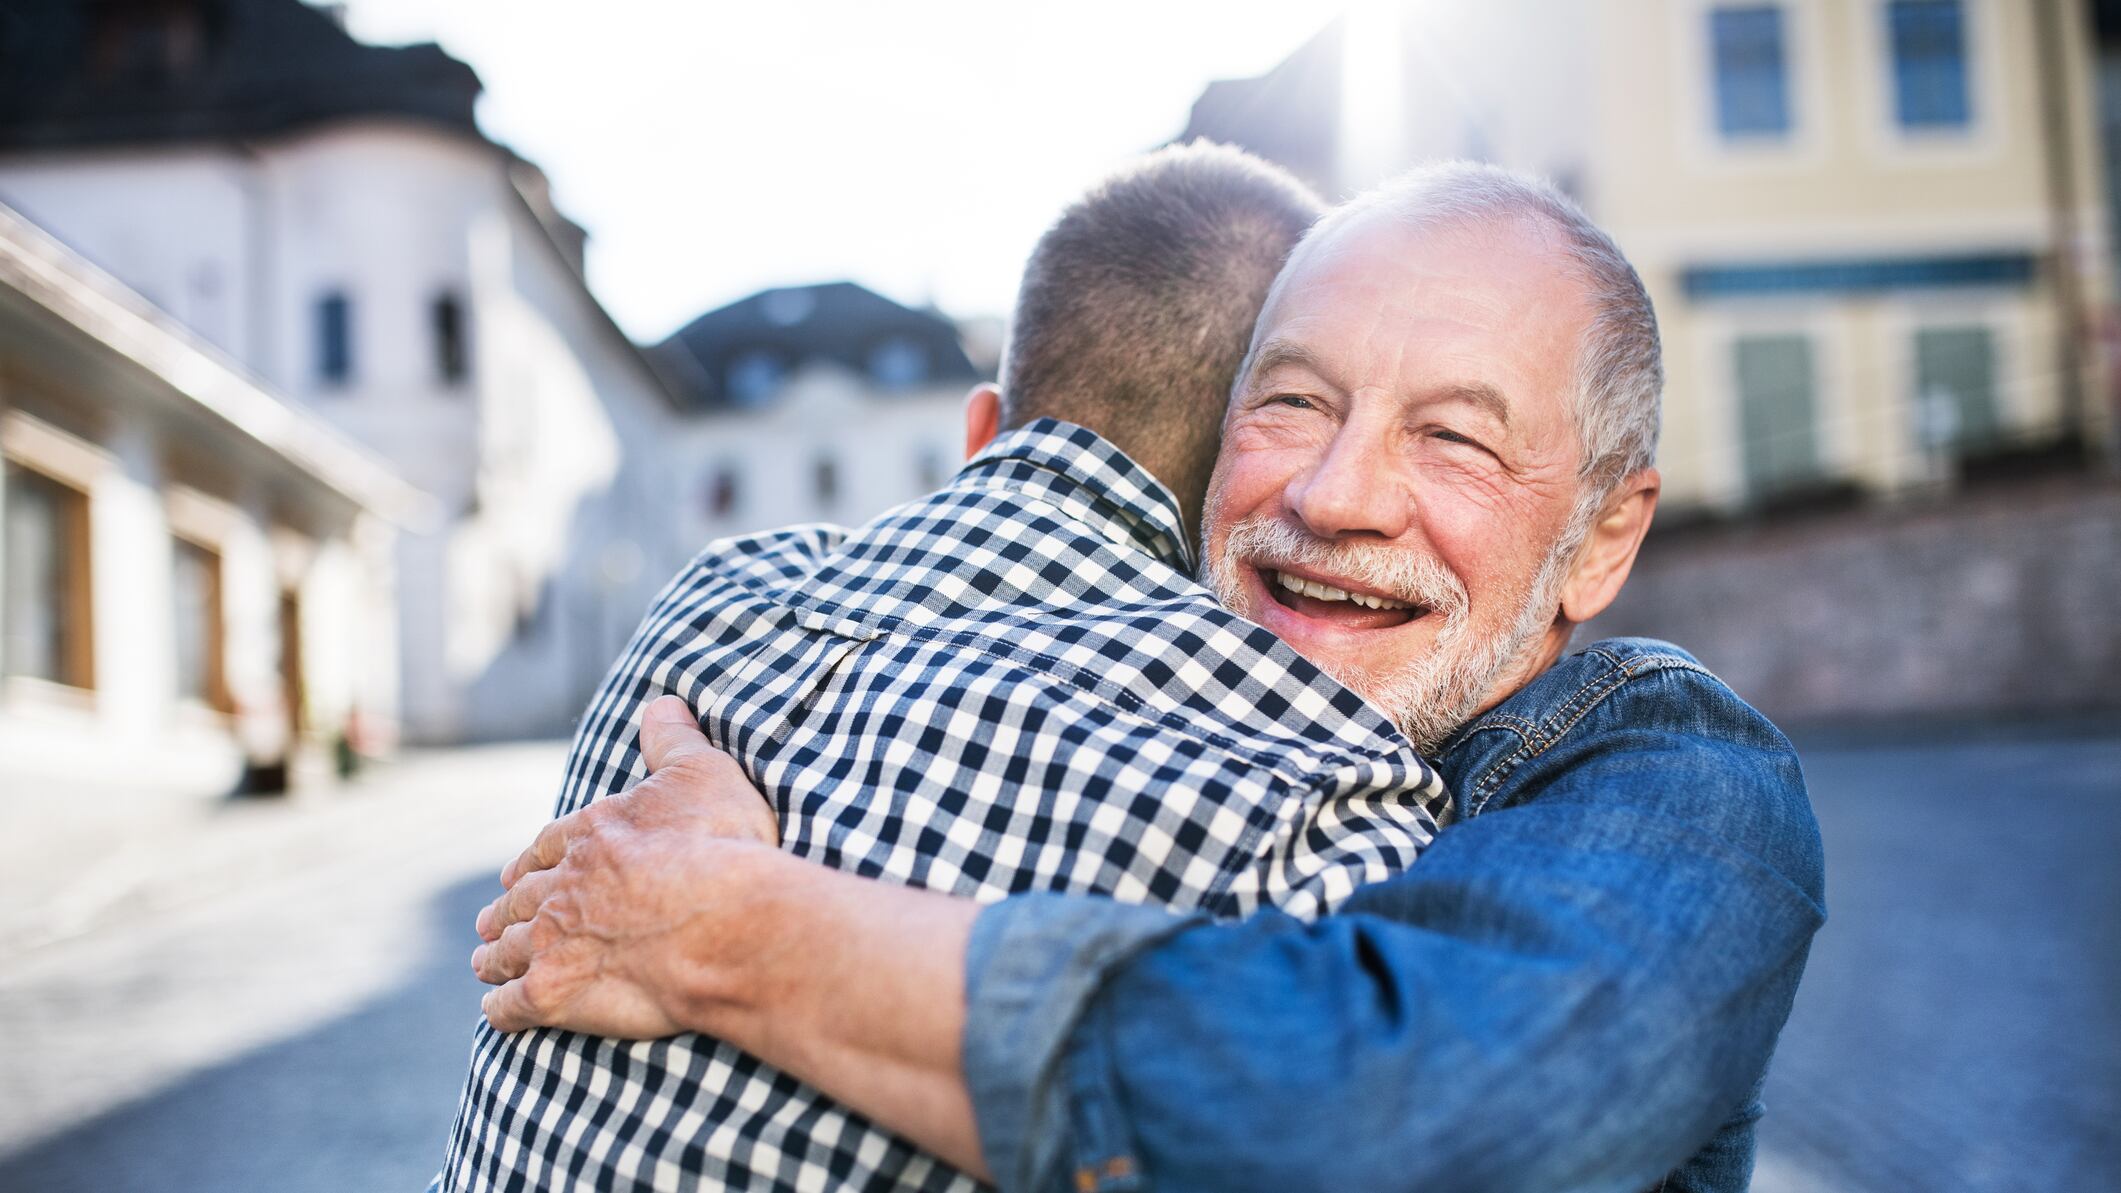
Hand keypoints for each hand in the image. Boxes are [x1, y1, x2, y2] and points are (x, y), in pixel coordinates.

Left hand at [471, 695, 780, 1035]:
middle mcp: (560, 887)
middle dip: (504, 910)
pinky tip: (499, 1012)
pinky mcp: (554, 994)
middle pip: (520, 900)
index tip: (518, 872)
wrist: (726, 923)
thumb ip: (674, 739)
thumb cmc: (722, 846)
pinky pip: (510, 1005)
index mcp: (590, 834)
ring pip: (506, 950)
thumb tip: (661, 702)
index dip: (532, 861)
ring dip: (493, 957)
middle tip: (489, 922)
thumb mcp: (703, 772)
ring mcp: (552, 942)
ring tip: (485, 962)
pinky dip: (500, 1008)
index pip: (547, 846)